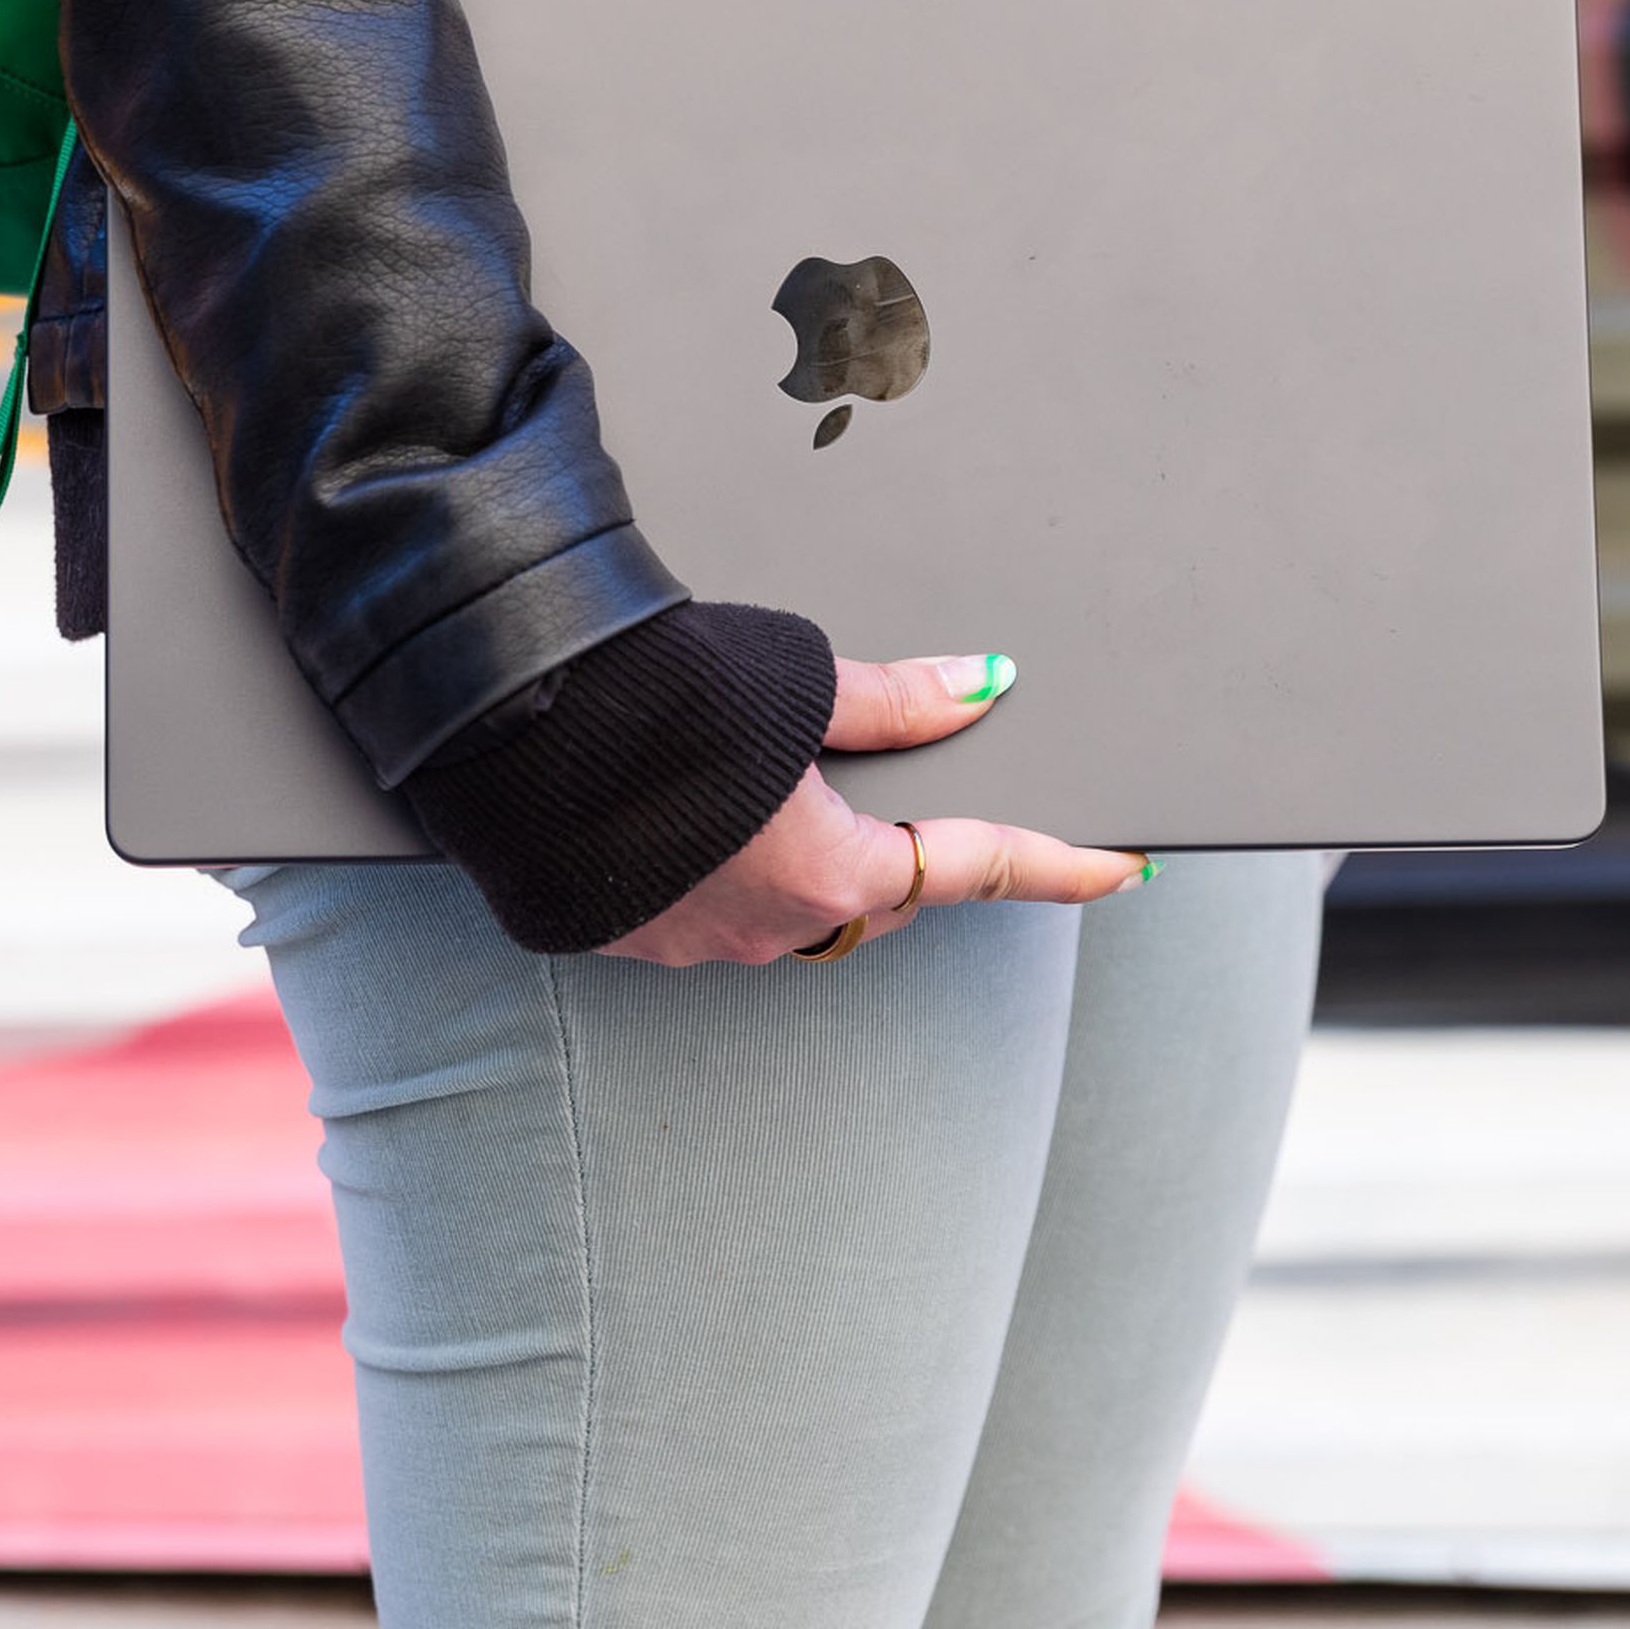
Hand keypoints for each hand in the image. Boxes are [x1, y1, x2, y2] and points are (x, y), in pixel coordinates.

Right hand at [601, 654, 1149, 965]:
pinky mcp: (634, 935)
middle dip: (907, 851)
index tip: (1123, 869)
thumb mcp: (800, 686)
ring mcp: (697, 943)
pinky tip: (700, 809)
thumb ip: (899, 702)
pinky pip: (718, 910)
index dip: (1059, 867)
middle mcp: (772, 927)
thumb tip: (983, 689)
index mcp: (831, 871)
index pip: (978, 870)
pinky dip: (732, 868)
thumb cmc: (654, 699)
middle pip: (881, 896)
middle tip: (909, 789)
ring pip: (796, 908)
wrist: (507, 723)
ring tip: (778, 781)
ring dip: (810, 859)